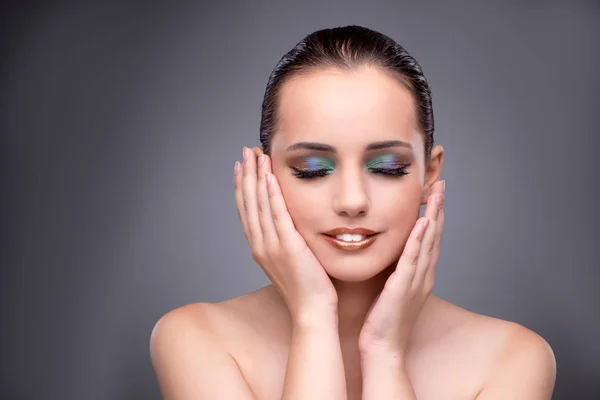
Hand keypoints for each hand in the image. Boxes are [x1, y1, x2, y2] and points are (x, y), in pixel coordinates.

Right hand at [234, 147, 337, 321]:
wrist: (312, 310)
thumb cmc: (306, 287)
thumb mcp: (289, 260)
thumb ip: (284, 240)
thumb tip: (287, 224)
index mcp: (259, 247)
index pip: (246, 210)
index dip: (243, 186)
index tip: (242, 166)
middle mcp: (260, 244)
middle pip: (248, 202)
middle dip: (247, 174)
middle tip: (246, 151)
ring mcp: (272, 245)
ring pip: (259, 204)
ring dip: (257, 177)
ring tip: (256, 155)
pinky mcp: (288, 246)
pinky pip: (277, 215)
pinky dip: (271, 194)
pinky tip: (270, 176)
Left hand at [358, 180, 445, 357]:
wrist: (382, 348)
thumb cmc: (383, 321)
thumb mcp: (392, 289)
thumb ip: (395, 270)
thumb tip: (390, 253)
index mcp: (420, 275)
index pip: (429, 239)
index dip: (434, 215)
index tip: (434, 193)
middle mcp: (423, 276)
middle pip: (434, 236)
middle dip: (438, 208)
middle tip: (441, 184)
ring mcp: (416, 282)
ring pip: (428, 243)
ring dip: (433, 216)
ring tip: (436, 193)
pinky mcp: (403, 288)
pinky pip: (412, 259)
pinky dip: (419, 240)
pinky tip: (423, 222)